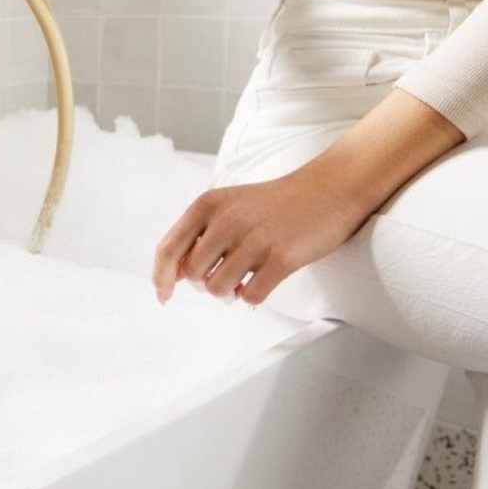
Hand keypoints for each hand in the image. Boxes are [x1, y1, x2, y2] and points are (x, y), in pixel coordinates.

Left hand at [151, 164, 375, 306]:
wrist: (327, 190)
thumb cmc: (273, 203)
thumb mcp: (227, 206)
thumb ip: (197, 235)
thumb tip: (172, 276)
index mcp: (207, 205)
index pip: (168, 249)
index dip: (160, 278)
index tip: (164, 295)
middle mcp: (227, 220)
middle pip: (193, 274)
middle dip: (203, 285)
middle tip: (222, 279)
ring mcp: (255, 239)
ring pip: (218, 289)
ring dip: (227, 294)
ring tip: (240, 283)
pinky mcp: (282, 258)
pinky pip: (250, 296)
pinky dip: (251, 298)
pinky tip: (260, 284)